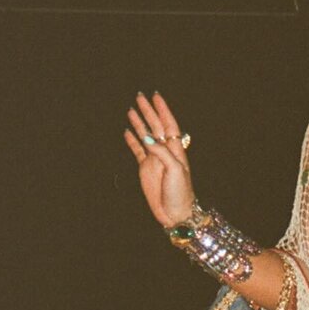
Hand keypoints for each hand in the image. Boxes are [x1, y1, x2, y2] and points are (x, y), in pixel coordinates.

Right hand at [123, 91, 195, 230]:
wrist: (175, 213)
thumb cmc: (180, 193)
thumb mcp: (175, 170)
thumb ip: (161, 152)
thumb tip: (147, 137)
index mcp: (175, 150)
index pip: (169, 125)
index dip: (163, 110)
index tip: (156, 97)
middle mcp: (165, 152)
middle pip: (156, 127)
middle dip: (149, 111)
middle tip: (140, 96)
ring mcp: (154, 160)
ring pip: (146, 136)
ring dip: (140, 122)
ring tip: (131, 109)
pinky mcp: (146, 169)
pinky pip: (137, 150)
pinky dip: (132, 140)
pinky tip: (128, 131)